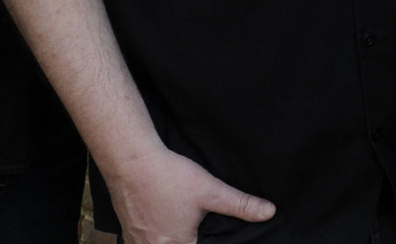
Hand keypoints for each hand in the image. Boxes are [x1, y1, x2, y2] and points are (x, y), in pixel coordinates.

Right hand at [107, 144, 274, 243]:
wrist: (130, 161)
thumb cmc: (168, 176)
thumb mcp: (210, 190)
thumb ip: (240, 204)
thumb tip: (269, 212)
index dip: (204, 243)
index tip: (201, 235)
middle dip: (184, 240)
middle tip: (190, 231)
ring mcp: (135, 240)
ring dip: (165, 240)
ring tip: (174, 228)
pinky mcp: (125, 229)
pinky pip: (138, 243)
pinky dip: (149, 239)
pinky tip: (155, 227)